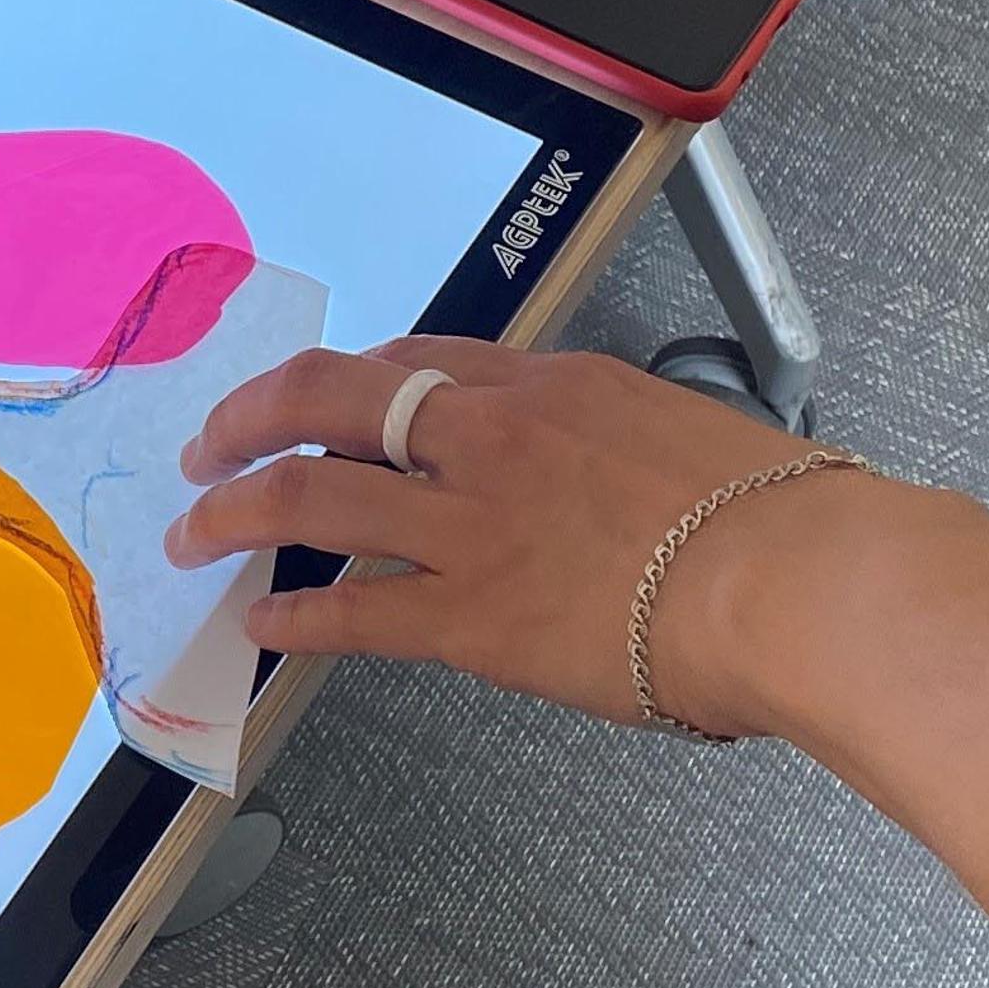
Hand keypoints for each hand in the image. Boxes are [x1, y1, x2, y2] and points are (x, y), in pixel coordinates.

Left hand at [164, 335, 841, 733]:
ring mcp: (470, 524)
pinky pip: (351, 613)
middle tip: (210, 443)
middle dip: (253, 416)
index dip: (350, 384)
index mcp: (549, 386)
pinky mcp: (469, 615)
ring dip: (235, 510)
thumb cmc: (774, 517)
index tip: (317, 404)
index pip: (419, 362)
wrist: (796, 580)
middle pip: (332, 400)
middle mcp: (490, 436)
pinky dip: (295, 617)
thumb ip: (617, 448)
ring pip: (311, 496)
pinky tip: (262, 625)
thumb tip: (607, 482)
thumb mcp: (682, 437)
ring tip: (192, 529)